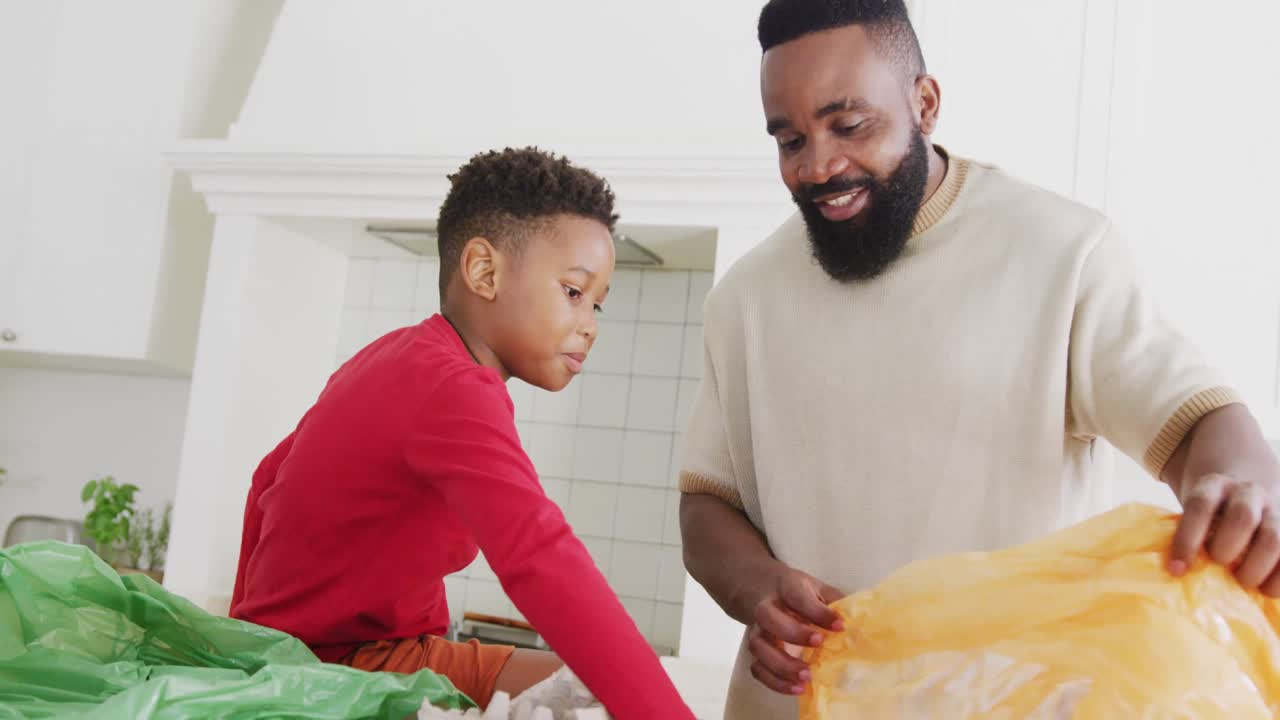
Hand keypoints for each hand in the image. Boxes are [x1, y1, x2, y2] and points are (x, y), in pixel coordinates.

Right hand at [745, 566, 844, 695]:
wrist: (763, 591)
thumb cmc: (799, 593)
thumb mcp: (818, 589)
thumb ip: (835, 603)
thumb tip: (857, 626)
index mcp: (786, 587)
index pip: (797, 596)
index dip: (818, 612)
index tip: (839, 626)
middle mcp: (766, 608)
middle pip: (768, 617)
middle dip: (793, 633)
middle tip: (818, 644)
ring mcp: (758, 631)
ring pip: (759, 647)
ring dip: (781, 665)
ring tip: (806, 677)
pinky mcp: (756, 651)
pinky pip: (758, 669)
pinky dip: (774, 682)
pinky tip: (796, 688)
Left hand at [1170, 472, 1279, 595]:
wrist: (1245, 494)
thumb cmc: (1212, 516)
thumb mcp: (1196, 515)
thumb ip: (1192, 536)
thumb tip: (1182, 572)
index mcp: (1214, 485)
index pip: (1200, 506)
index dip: (1187, 539)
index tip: (1178, 569)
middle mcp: (1249, 492)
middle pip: (1242, 517)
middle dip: (1226, 550)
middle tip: (1218, 566)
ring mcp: (1277, 509)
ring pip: (1274, 540)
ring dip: (1255, 568)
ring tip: (1243, 582)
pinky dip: (1279, 579)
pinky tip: (1266, 590)